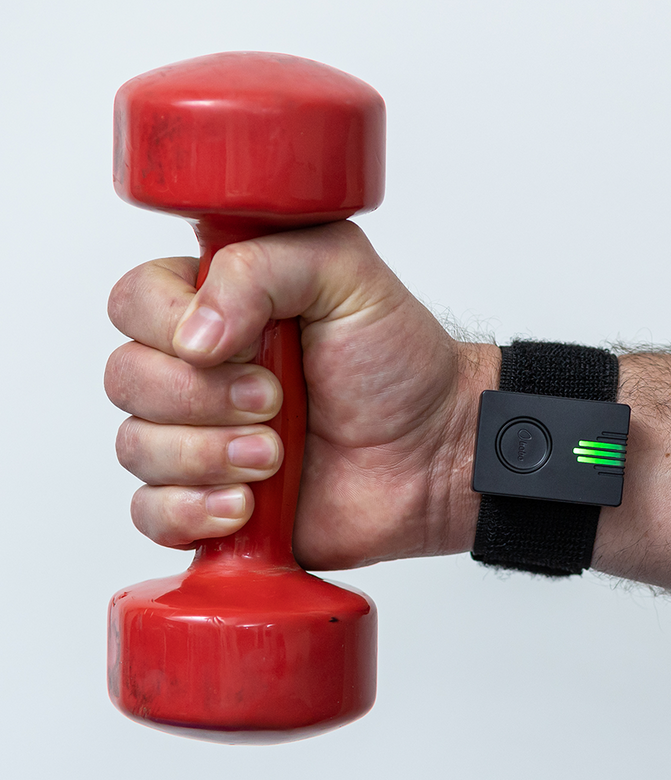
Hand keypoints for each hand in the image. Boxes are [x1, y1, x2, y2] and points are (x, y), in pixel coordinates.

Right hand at [105, 222, 498, 568]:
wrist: (434, 450)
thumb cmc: (399, 362)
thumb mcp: (346, 273)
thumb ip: (263, 266)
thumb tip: (192, 334)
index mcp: (220, 305)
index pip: (134, 301)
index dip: (171, 326)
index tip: (243, 345)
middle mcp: (201, 370)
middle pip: (126, 377)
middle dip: (202, 398)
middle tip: (275, 402)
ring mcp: (202, 437)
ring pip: (135, 446)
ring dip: (207, 455)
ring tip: (276, 457)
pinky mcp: (211, 500)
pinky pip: (151, 512)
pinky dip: (192, 512)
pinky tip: (246, 505)